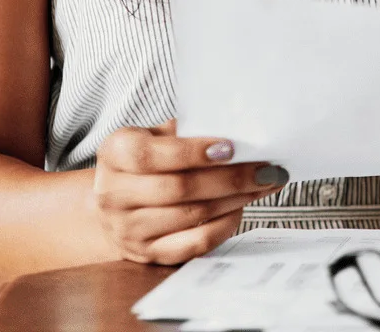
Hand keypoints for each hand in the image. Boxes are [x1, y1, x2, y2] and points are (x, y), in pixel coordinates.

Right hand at [89, 119, 289, 265]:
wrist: (114, 205)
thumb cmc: (142, 164)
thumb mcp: (149, 137)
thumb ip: (180, 132)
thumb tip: (233, 127)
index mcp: (114, 154)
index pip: (152, 155)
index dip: (193, 152)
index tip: (231, 147)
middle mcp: (114, 194)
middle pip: (179, 188)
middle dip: (229, 178)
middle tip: (265, 169)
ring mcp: (129, 228)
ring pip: (191, 215)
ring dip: (234, 200)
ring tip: (262, 185)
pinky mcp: (148, 253)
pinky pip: (194, 243)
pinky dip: (223, 226)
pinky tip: (240, 209)